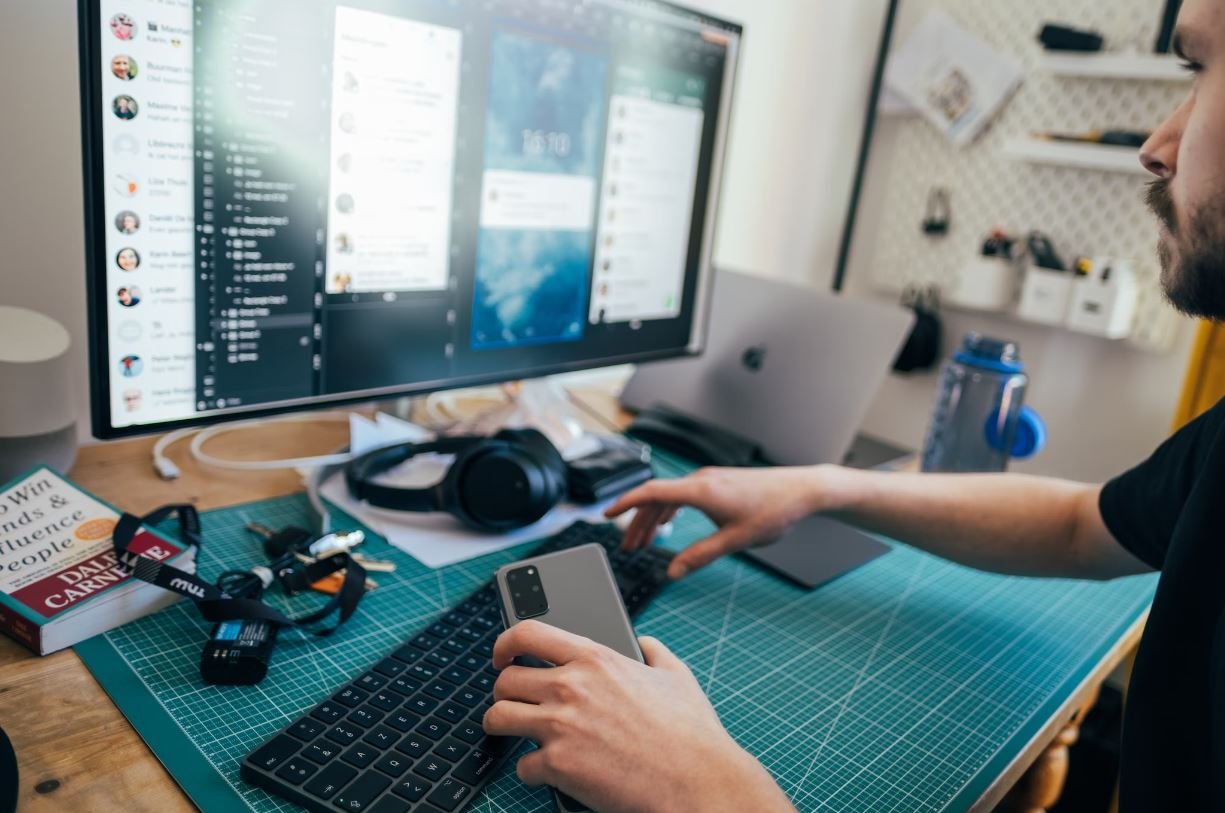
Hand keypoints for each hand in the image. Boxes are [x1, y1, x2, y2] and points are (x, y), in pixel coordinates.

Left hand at [485, 620, 792, 812]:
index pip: (528, 633)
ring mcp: (560, 726)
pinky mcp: (558, 765)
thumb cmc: (691, 732)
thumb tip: (645, 642)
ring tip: (513, 732)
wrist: (697, 781)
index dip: (505, 643)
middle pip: (505, 680)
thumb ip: (654, 651)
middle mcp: (571, 686)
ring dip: (502, 726)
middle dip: (504, 693)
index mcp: (595, 658)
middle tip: (514, 702)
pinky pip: (522, 766)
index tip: (503, 655)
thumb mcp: (676, 675)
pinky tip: (550, 771)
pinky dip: (533, 771)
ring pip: (498, 718)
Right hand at [605, 466, 824, 578]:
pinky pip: (683, 494)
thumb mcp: (734, 540)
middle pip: (656, 499)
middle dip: (637, 524)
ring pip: (669, 497)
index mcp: (699, 491)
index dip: (624, 503)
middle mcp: (700, 480)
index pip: (650, 493)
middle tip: (627, 549)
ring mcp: (709, 479)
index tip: (605, 515)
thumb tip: (673, 572)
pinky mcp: (718, 482)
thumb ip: (700, 556)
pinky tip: (668, 525)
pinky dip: (669, 511)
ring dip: (653, 519)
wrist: (803, 490)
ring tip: (644, 543)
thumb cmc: (773, 511)